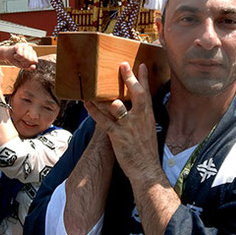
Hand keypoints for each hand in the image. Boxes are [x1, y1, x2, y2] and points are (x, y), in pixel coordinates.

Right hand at [4, 44, 37, 70]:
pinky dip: (16, 56)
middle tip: (19, 59)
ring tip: (17, 56)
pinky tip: (15, 54)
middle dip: (23, 62)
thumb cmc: (16, 60)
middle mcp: (30, 48)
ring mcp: (25, 46)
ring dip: (19, 59)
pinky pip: (20, 55)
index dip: (29, 64)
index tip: (24, 62)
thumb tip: (34, 67)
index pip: (35, 62)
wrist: (7, 55)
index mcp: (33, 53)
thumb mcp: (23, 66)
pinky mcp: (20, 45)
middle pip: (30, 60)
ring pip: (25, 57)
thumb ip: (29, 68)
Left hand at [85, 63, 161, 185]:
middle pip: (136, 94)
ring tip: (94, 86)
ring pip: (116, 106)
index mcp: (148, 116)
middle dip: (129, 79)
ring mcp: (129, 127)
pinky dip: (94, 112)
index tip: (140, 65)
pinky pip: (103, 121)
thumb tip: (133, 108)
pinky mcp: (118, 137)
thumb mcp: (148, 130)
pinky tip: (87, 104)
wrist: (147, 170)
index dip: (143, 78)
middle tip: (122, 65)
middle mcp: (140, 119)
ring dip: (103, 96)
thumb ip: (141, 117)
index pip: (147, 93)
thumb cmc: (146, 150)